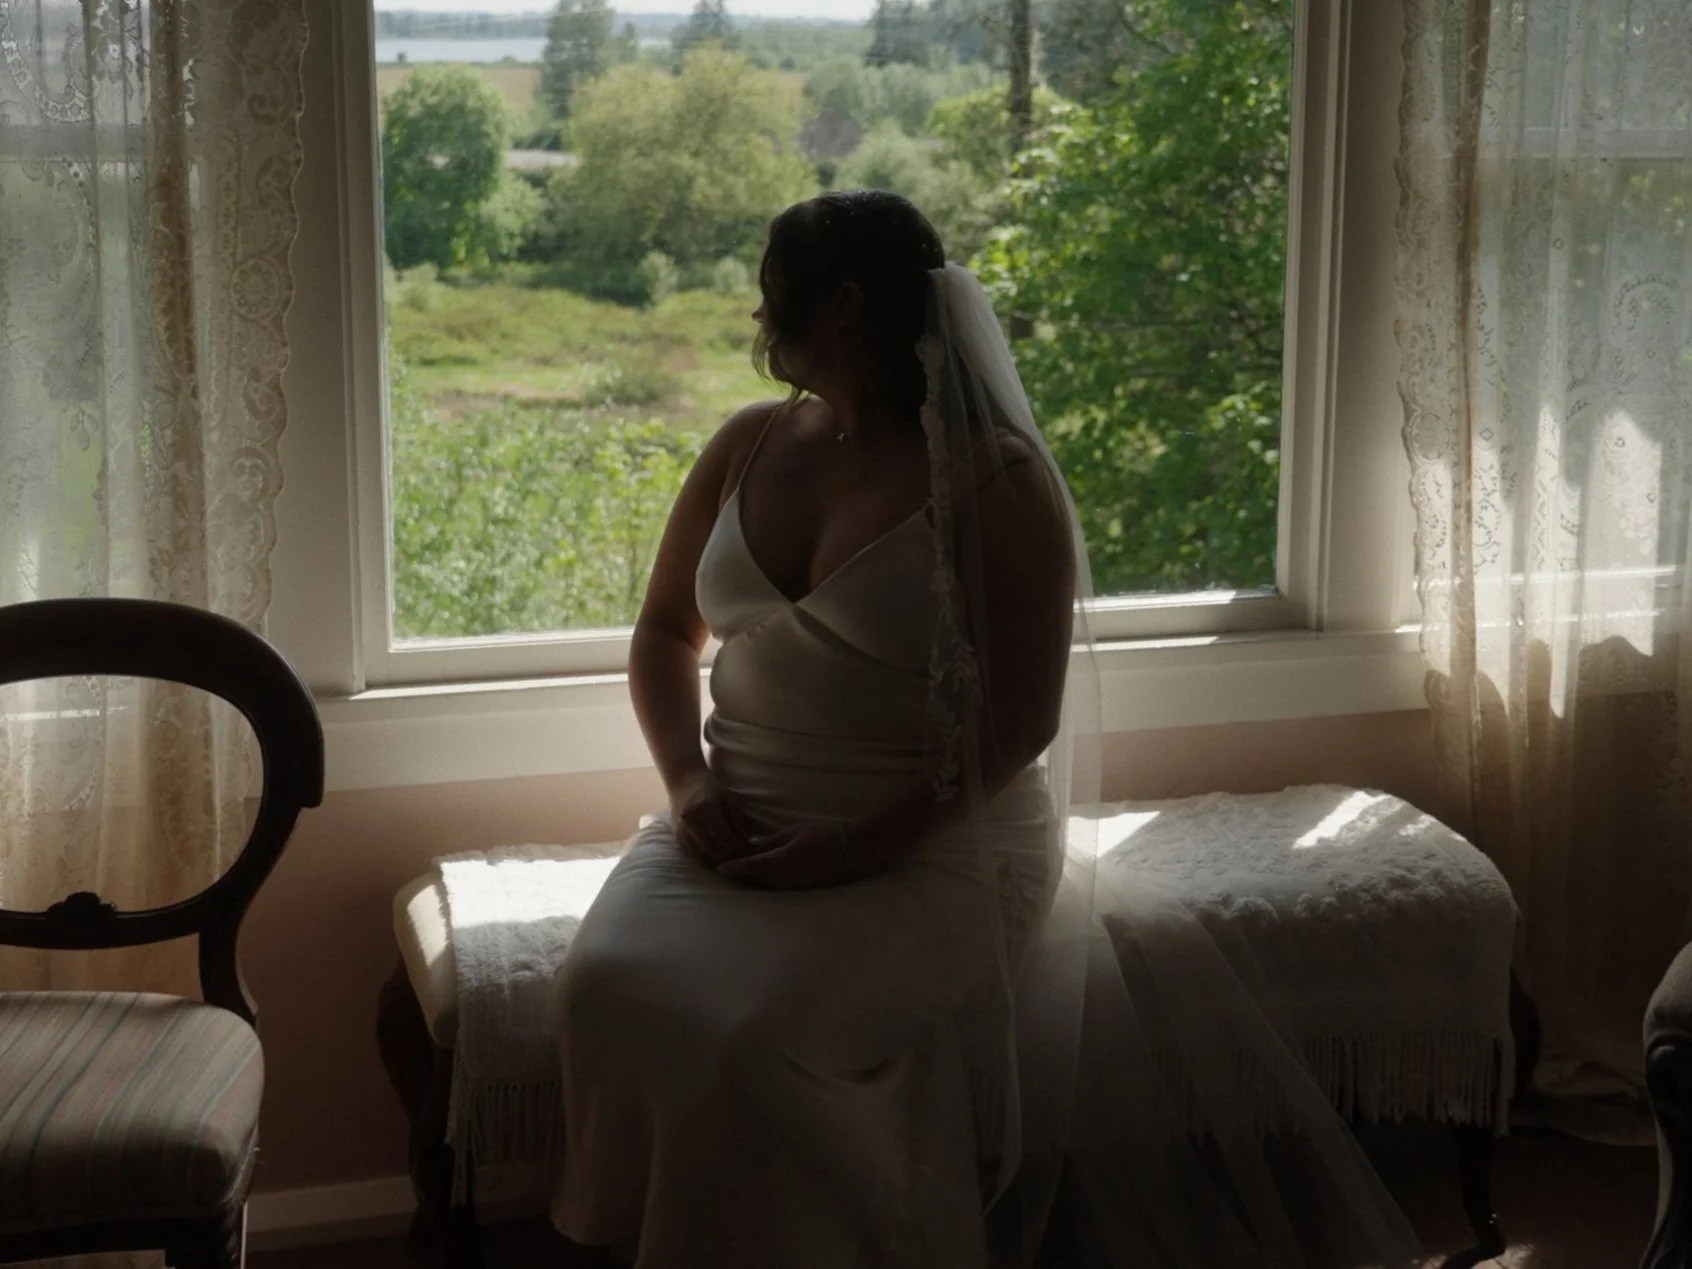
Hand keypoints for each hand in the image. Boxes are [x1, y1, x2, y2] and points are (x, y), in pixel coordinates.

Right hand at [671, 771, 754, 866]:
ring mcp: (681, 830)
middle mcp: (690, 821)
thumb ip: (738, 820)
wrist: (684, 782)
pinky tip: (717, 857)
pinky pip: (693, 855)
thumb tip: (746, 841)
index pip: (724, 836)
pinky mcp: (677, 837)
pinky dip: (706, 859)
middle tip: (740, 855)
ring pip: (702, 856)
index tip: (747, 848)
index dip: (737, 846)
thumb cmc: (711, 789)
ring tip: (730, 857)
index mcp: (705, 809)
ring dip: (718, 860)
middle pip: (713, 849)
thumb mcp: (730, 798)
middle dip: (729, 855)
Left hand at [716, 820, 859, 889]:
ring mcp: (795, 886)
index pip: (750, 867)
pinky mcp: (804, 889)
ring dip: (753, 882)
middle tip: (726, 872)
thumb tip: (753, 846)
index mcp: (780, 862)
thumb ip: (772, 841)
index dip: (733, 868)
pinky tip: (764, 880)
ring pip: (766, 887)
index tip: (719, 868)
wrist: (855, 850)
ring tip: (741, 877)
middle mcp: (784, 878)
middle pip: (755, 881)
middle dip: (740, 877)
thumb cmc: (825, 834)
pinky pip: (779, 888)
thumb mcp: (794, 832)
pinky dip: (767, 884)